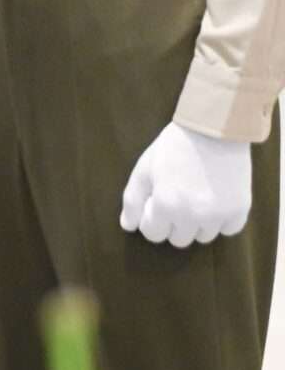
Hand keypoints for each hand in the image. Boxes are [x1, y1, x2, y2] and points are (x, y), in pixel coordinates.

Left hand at [121, 122, 253, 248]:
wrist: (212, 130)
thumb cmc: (173, 148)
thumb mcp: (144, 170)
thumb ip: (133, 201)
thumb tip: (128, 226)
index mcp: (166, 205)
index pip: (154, 234)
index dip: (152, 218)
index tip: (157, 200)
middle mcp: (193, 215)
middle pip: (179, 240)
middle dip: (173, 223)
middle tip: (177, 198)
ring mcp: (219, 215)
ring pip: (203, 237)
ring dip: (197, 223)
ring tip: (196, 196)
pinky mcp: (240, 210)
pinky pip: (228, 230)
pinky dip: (221, 220)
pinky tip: (215, 200)